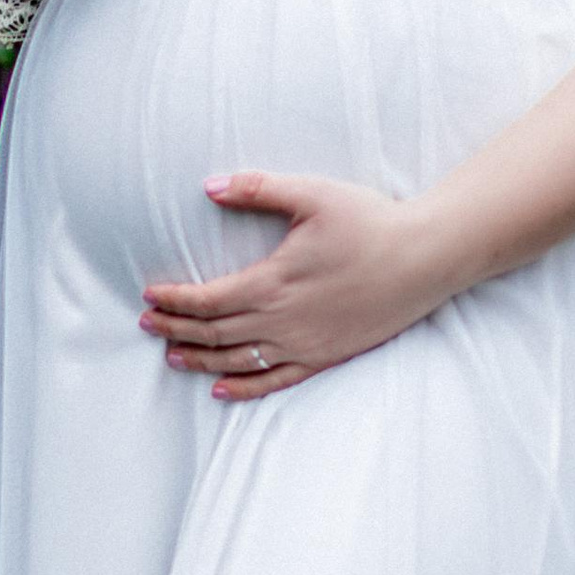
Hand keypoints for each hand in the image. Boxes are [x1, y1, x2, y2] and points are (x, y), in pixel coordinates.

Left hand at [139, 171, 451, 401]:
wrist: (426, 258)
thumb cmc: (371, 221)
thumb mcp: (313, 194)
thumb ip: (258, 189)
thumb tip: (210, 186)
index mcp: (274, 281)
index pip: (208, 299)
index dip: (174, 301)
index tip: (150, 296)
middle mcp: (283, 320)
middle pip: (215, 332)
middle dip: (176, 328)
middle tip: (147, 324)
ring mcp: (305, 343)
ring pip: (237, 360)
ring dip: (200, 358)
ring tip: (172, 355)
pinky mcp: (325, 356)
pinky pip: (274, 380)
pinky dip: (243, 387)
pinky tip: (221, 388)